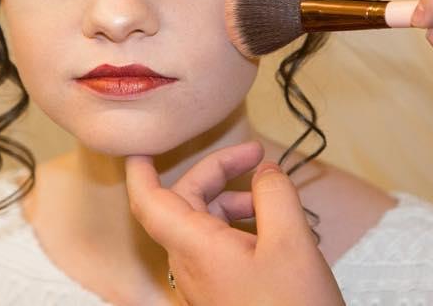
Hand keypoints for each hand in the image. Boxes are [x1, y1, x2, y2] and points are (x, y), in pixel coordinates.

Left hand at [125, 142, 342, 305]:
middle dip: (218, 172)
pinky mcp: (220, 295)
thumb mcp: (291, 242)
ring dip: (236, 202)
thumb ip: (275, 193)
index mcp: (195, 246)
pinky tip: (277, 233)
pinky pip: (220, 249)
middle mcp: (189, 264)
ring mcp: (203, 283)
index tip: (144, 142)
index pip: (148, 200)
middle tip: (256, 155)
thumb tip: (266, 170)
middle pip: (186, 202)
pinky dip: (243, 229)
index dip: (140, 167)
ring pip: (206, 225)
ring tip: (276, 202)